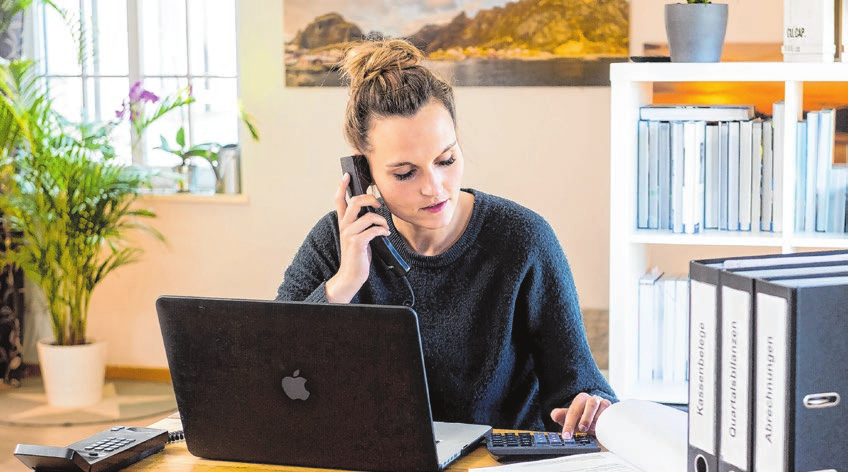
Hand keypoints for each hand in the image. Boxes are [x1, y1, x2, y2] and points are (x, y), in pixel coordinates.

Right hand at [325, 173, 390, 302]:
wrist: (351, 275)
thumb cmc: (357, 255)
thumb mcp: (357, 236)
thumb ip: (361, 223)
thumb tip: (374, 212)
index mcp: (343, 222)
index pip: (339, 200)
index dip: (342, 186)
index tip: (346, 175)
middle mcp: (344, 226)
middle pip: (356, 202)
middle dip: (371, 198)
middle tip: (379, 204)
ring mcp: (350, 234)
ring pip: (368, 216)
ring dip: (381, 220)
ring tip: (384, 227)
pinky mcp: (357, 243)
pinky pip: (374, 229)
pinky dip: (382, 230)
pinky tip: (384, 234)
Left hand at [550, 392, 611, 438]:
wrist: (598, 418)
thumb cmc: (583, 417)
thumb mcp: (570, 418)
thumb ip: (561, 416)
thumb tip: (554, 415)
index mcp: (580, 400)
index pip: (573, 410)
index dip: (568, 424)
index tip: (566, 435)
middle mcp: (592, 399)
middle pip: (591, 404)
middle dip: (586, 417)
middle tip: (581, 429)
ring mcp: (603, 403)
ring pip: (603, 406)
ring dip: (598, 418)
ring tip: (593, 429)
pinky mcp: (612, 409)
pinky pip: (611, 412)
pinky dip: (607, 419)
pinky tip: (603, 426)